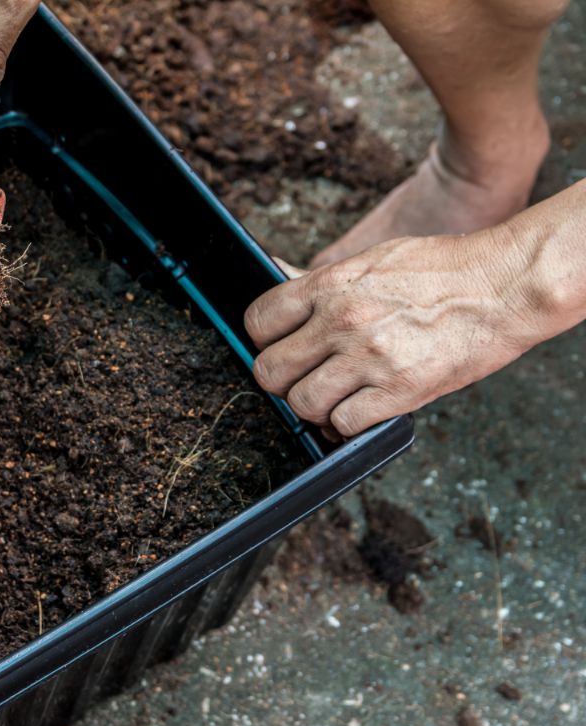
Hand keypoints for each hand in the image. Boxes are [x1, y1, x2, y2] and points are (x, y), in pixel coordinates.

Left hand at [243, 229, 551, 437]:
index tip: (279, 346)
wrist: (506, 285)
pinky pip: (343, 424)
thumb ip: (321, 280)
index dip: (263, 340)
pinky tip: (360, 409)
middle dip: (281, 380)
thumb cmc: (444, 270)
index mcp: (331, 285)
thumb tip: (273, 270)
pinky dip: (346, 424)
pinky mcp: (399, 390)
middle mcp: (342, 321)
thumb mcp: (372, 261)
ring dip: (314, 406)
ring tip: (335, 396)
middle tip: (302, 378)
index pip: (259, 321)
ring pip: (302, 403)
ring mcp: (369, 357)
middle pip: (270, 370)